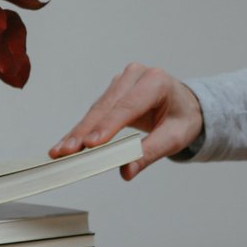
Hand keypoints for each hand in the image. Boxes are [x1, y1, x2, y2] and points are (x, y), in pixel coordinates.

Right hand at [49, 64, 203, 178]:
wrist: (185, 104)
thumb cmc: (182, 117)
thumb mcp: (175, 137)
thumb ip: (150, 152)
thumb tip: (127, 171)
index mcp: (156, 81)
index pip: (128, 106)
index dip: (108, 125)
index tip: (90, 144)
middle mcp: (136, 75)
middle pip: (106, 107)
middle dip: (85, 132)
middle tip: (66, 151)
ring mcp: (122, 81)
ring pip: (96, 109)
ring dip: (78, 132)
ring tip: (61, 151)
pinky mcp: (112, 90)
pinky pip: (95, 111)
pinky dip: (82, 129)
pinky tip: (67, 143)